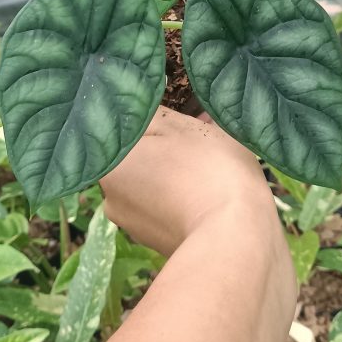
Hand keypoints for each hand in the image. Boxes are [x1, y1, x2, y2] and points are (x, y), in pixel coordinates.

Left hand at [101, 106, 275, 255]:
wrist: (236, 242)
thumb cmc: (206, 171)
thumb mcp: (178, 124)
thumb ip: (148, 107)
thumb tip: (137, 98)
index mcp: (105, 164)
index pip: (120, 128)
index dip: (152, 118)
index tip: (179, 116)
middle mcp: (110, 197)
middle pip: (136, 155)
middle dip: (165, 143)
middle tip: (202, 133)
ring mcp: (134, 225)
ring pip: (155, 180)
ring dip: (178, 168)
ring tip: (215, 159)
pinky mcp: (159, 243)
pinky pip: (169, 205)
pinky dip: (186, 194)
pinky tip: (215, 186)